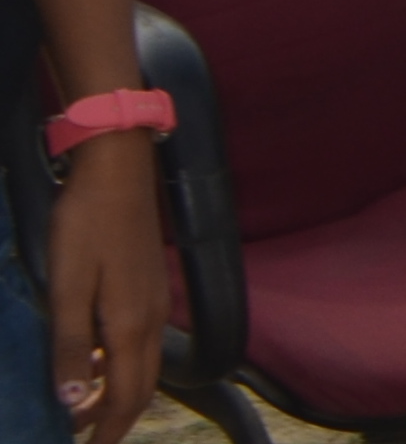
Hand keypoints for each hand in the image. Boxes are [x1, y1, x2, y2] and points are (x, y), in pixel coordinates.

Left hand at [48, 130, 154, 443]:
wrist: (117, 171)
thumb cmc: (85, 226)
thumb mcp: (67, 288)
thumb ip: (70, 347)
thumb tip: (71, 403)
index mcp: (130, 325)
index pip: (127, 396)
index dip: (108, 430)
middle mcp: (151, 318)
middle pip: (142, 386)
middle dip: (116, 418)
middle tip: (84, 438)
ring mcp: (155, 300)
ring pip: (144, 364)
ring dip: (118, 392)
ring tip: (83, 408)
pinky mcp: (150, 285)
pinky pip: (141, 341)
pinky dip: (120, 365)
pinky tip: (94, 359)